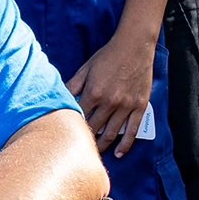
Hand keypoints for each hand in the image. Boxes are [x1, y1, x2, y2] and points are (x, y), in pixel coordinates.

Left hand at [67, 31, 153, 156]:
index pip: (79, 119)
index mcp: (94, 93)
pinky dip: (125, 144)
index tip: (67, 136)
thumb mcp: (86, 68)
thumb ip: (72, 85)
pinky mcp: (139, 106)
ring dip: (103, 146)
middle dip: (85, 141)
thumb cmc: (108, 56)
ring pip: (112, 134)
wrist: (134, 46)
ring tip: (95, 153)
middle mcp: (110, 102)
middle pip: (94, 130)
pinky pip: (132, 130)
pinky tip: (119, 153)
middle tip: (78, 149)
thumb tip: (59, 98)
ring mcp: (126, 106)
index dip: (72, 129)